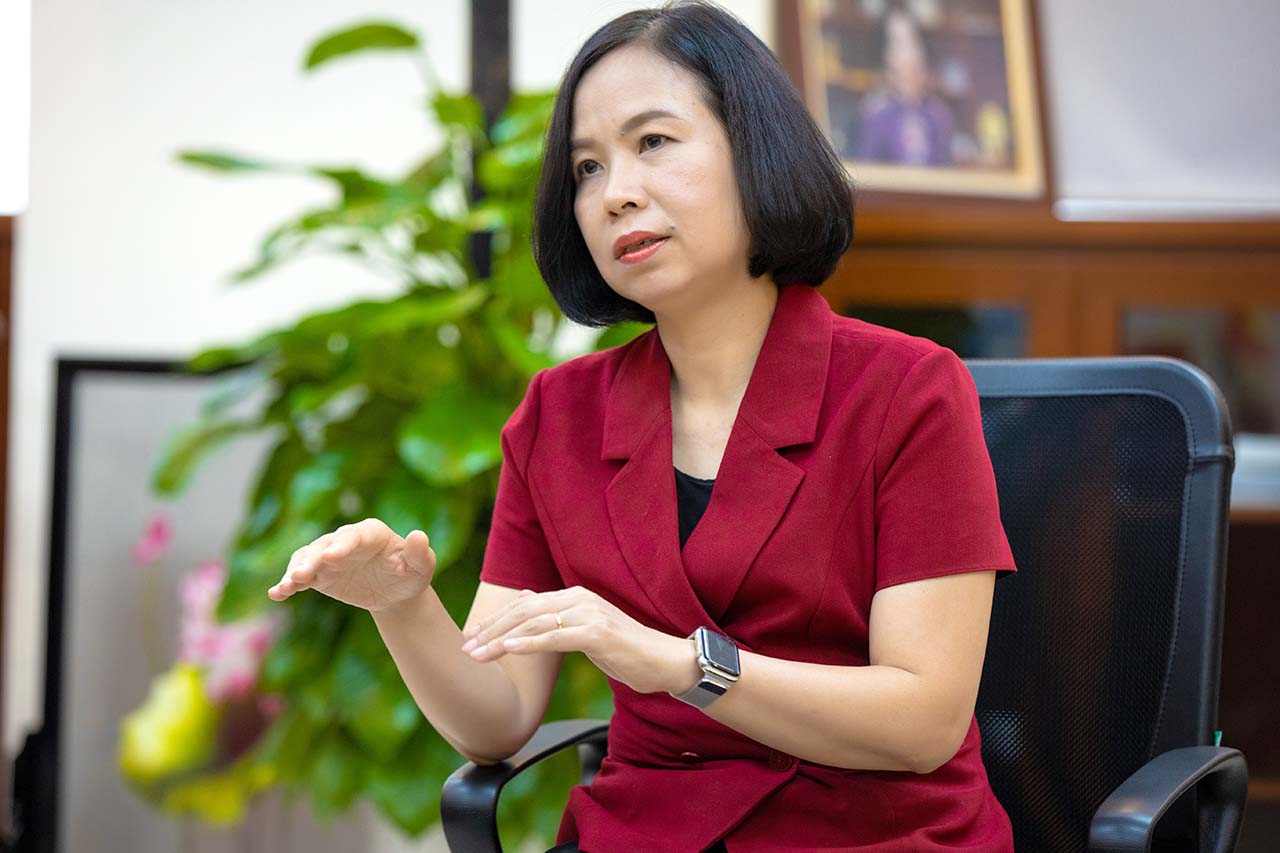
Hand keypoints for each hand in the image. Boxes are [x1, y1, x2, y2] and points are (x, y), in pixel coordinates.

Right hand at [266, 518, 436, 612]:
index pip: (353, 537)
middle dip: (312, 560)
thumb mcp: (421, 567)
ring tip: (286, 587)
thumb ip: (420, 553)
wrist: (395, 591)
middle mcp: (345, 541)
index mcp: (371, 533)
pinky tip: (276, 594)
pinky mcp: (319, 574)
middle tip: (301, 575)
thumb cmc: (410, 575)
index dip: (341, 546)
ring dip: (295, 571)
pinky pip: (300, 576)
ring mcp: (329, 557)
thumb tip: (419, 535)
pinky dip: (287, 583)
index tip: (330, 557)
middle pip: (324, 547)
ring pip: (306, 559)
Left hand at [459, 586, 698, 694]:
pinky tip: (508, 649)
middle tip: (465, 647)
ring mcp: (589, 614)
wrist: (666, 661)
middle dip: (491, 629)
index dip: (495, 620)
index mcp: (575, 597)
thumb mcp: (586, 630)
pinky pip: (555, 637)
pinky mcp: (598, 634)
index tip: (470, 638)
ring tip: (477, 653)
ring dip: (501, 639)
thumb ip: (557, 615)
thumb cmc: (627, 650)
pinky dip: (529, 642)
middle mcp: (579, 599)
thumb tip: (526, 599)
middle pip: (523, 611)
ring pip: (535, 622)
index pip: (525, 605)